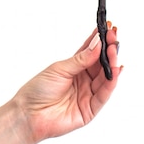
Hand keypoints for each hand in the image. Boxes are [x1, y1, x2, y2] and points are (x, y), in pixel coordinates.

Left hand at [13, 24, 120, 143]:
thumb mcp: (59, 69)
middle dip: (109, 50)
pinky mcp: (90, 110)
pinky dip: (111, 83)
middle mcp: (83, 80)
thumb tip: (97, 43)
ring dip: (112, 64)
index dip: (101, 41)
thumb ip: (81, 59)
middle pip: (101, 64)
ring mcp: (87, 94)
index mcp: (75, 68)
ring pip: (106, 78)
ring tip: (114, 51)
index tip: (108, 29)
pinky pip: (104, 95)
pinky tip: (115, 71)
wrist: (28, 114)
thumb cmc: (39, 90)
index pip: (91, 52)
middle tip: (113, 38)